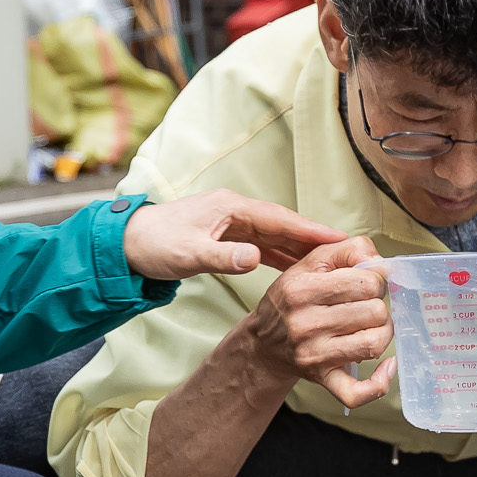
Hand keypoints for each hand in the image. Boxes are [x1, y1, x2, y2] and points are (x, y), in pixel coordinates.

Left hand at [121, 190, 346, 279]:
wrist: (126, 244)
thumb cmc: (154, 244)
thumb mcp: (188, 254)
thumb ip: (223, 257)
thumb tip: (255, 259)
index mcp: (231, 207)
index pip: (280, 218)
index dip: (311, 230)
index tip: (340, 239)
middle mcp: (236, 210)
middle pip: (284, 225)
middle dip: (315, 239)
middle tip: (349, 253)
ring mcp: (233, 223)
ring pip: (276, 236)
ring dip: (301, 249)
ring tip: (333, 264)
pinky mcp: (228, 236)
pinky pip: (263, 245)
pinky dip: (282, 256)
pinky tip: (298, 269)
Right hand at [242, 235, 396, 408]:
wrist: (264, 343)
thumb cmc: (292, 300)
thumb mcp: (309, 263)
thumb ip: (347, 249)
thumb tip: (381, 262)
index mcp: (302, 289)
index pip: (367, 282)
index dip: (375, 281)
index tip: (365, 286)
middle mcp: (306, 323)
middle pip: (376, 312)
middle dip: (379, 307)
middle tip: (366, 308)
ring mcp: (315, 354)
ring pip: (375, 343)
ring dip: (383, 334)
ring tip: (372, 328)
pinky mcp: (322, 378)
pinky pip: (358, 392)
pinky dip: (379, 382)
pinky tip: (387, 366)